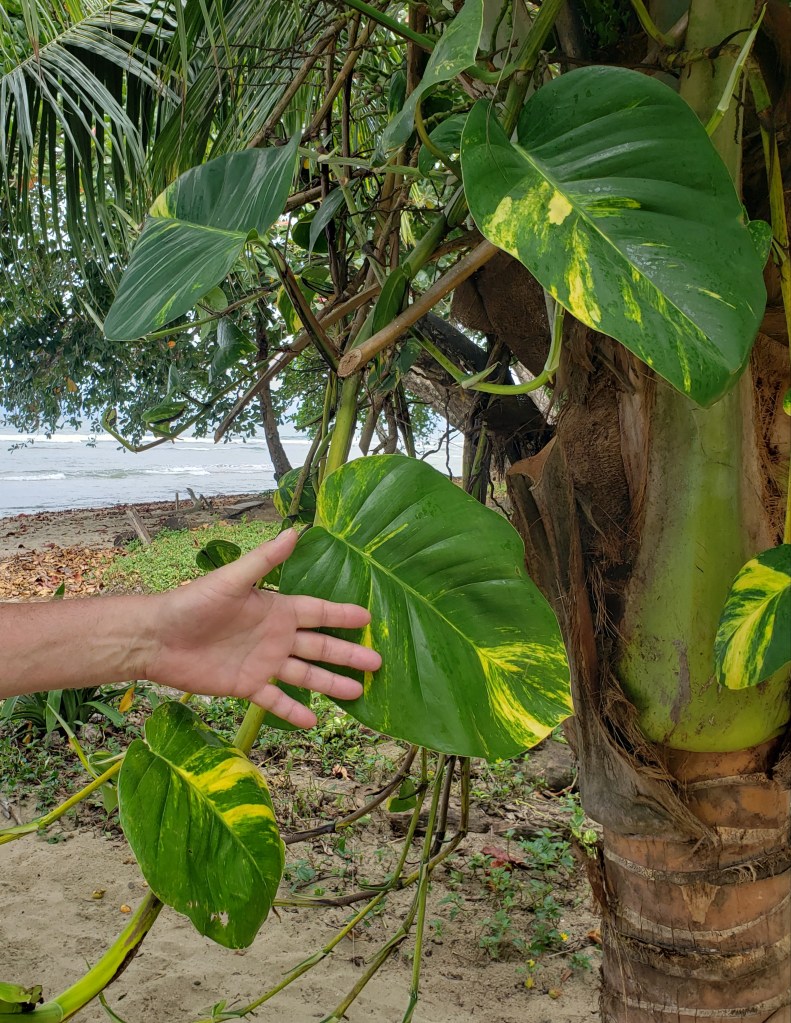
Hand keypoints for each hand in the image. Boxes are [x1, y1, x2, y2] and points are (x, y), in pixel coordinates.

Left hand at [146, 529, 380, 727]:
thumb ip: (264, 560)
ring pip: (305, 675)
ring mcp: (263, 663)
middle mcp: (275, 636)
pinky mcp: (246, 685)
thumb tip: (294, 531)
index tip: (368, 618)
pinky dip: (293, 711)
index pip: (318, 612)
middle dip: (348, 654)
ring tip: (358, 693)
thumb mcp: (231, 579)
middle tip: (377, 661)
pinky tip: (313, 722)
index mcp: (276, 609)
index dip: (343, 615)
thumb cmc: (193, 602)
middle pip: (320, 646)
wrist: (158, 637)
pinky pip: (275, 700)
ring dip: (331, 684)